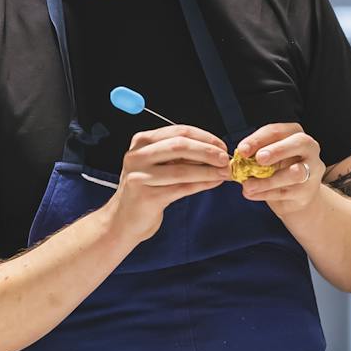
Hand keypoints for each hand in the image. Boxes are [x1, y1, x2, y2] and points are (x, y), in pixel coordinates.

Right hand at [108, 125, 230, 242]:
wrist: (124, 219)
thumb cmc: (146, 188)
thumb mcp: (159, 164)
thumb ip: (181, 156)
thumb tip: (216, 151)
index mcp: (142, 141)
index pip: (179, 131)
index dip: (204, 137)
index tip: (221, 145)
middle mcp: (137, 156)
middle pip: (180, 146)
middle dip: (208, 151)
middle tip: (226, 159)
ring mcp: (140, 177)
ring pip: (182, 170)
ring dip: (208, 171)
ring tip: (224, 173)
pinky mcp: (147, 197)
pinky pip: (181, 188)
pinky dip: (202, 184)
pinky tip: (214, 182)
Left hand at [234, 122, 323, 214]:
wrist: (294, 196)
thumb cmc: (277, 169)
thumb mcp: (266, 159)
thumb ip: (252, 157)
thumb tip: (234, 162)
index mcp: (295, 134)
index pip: (278, 131)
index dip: (259, 139)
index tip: (242, 150)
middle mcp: (309, 148)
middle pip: (299, 143)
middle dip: (278, 150)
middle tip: (258, 158)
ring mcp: (312, 170)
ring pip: (296, 172)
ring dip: (269, 180)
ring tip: (248, 185)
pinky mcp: (308, 190)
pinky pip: (286, 191)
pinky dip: (266, 194)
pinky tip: (251, 194)